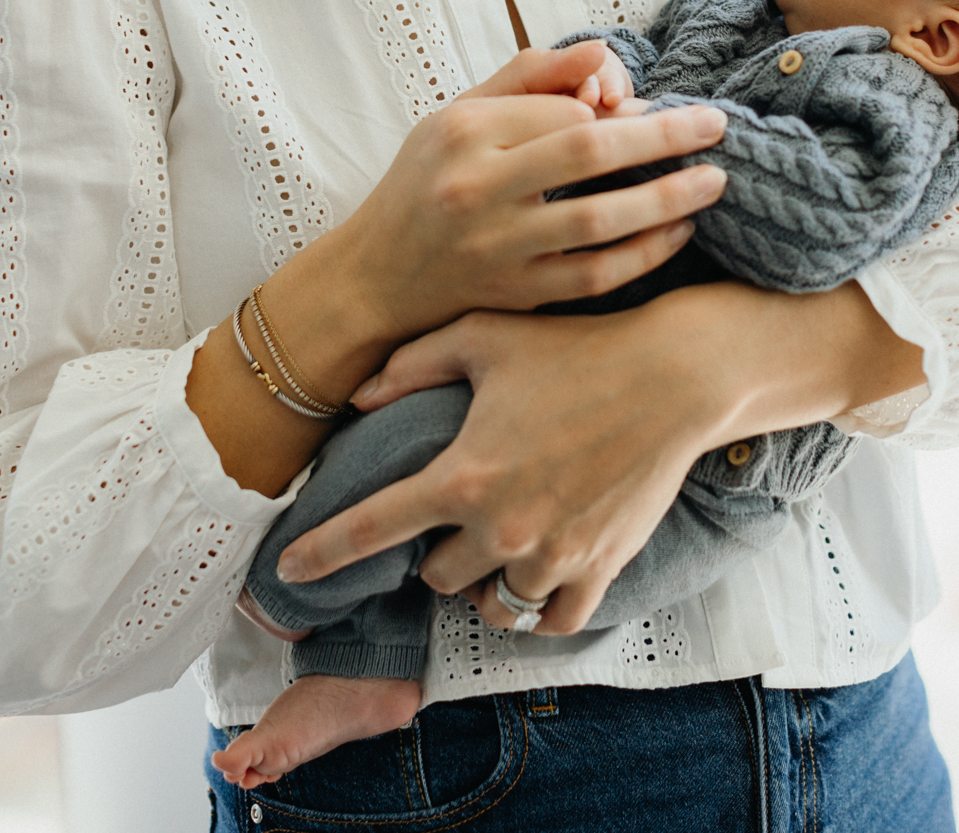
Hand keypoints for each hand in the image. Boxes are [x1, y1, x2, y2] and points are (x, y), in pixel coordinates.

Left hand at [272, 282, 926, 625]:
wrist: (673, 375)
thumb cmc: (576, 348)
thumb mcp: (486, 337)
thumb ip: (414, 365)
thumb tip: (358, 397)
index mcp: (462, 474)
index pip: (370, 528)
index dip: (319, 553)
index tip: (285, 572)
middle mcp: (501, 527)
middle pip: (435, 576)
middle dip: (433, 552)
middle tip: (450, 519)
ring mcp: (551, 555)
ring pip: (490, 603)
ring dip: (483, 581)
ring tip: (493, 547)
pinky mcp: (599, 568)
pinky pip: (549, 621)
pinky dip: (533, 606)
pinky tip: (533, 575)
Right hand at [336, 45, 726, 342]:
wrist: (373, 276)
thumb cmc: (426, 181)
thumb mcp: (459, 113)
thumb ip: (530, 77)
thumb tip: (605, 53)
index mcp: (463, 132)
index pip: (560, 109)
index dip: (616, 108)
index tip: (653, 109)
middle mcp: (476, 188)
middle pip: (588, 151)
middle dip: (664, 135)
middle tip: (716, 124)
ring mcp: (496, 248)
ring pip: (599, 220)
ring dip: (667, 198)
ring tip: (713, 180)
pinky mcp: (514, 296)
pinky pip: (595, 275)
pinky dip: (644, 254)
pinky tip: (678, 231)